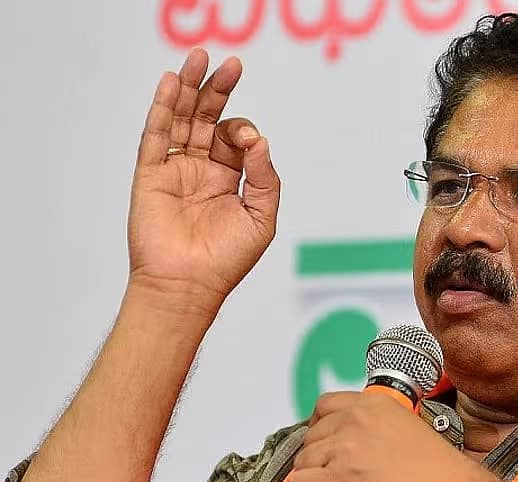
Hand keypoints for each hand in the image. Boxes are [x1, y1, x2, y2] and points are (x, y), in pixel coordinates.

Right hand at [129, 48, 279, 308]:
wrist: (188, 285)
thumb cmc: (226, 260)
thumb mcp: (261, 217)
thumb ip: (265, 178)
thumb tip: (260, 142)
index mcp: (228, 178)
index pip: (236, 139)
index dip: (244, 132)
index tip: (249, 144)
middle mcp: (201, 169)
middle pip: (207, 119)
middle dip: (218, 91)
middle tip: (230, 64)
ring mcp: (174, 170)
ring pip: (179, 119)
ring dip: (189, 89)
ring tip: (198, 58)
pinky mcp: (150, 175)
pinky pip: (154, 135)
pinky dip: (161, 108)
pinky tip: (170, 83)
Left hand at [285, 392, 515, 481]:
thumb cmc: (440, 473)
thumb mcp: (407, 429)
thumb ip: (373, 427)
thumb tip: (344, 441)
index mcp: (374, 405)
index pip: (325, 406)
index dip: (321, 427)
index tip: (323, 441)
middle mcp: (356, 424)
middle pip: (311, 438)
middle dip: (320, 458)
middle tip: (335, 474)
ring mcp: (346, 454)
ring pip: (302, 464)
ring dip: (313, 479)